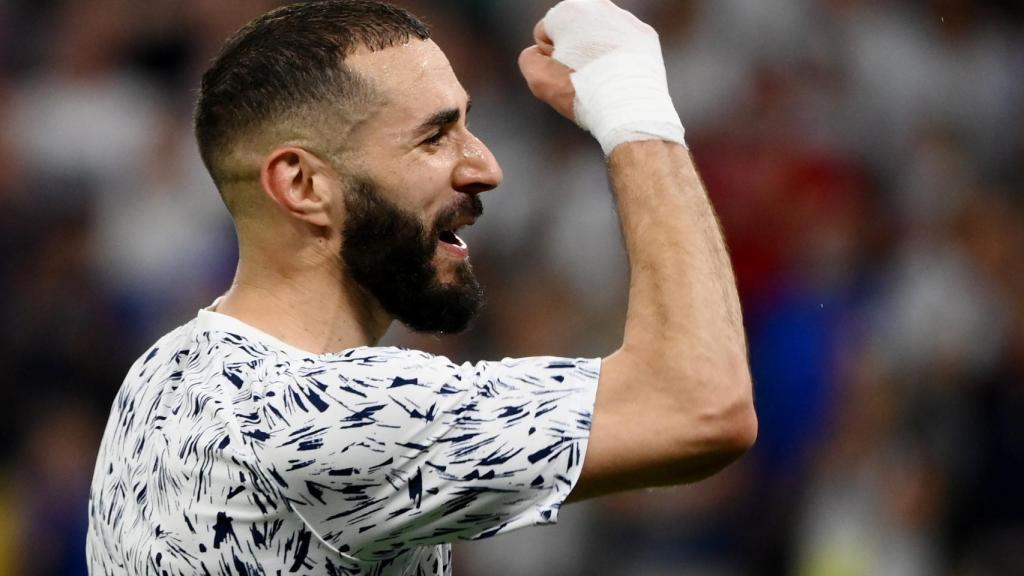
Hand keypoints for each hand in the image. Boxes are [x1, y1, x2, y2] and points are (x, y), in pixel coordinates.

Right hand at [518, 0, 685, 154]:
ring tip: (602, 78)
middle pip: (573, 32)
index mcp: (569, 10)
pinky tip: (620, 76)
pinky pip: (623, 45)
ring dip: (596, 53)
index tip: (563, 72)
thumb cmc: (581, 92)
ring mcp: (625, 19)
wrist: (628, 106)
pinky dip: (619, 58)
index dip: (550, 57)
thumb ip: (529, 57)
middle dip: (573, 50)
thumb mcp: (537, 78)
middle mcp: (599, 6)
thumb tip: (543, 53)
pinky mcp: (645, 35)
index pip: (545, 34)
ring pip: (599, 37)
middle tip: (582, 76)